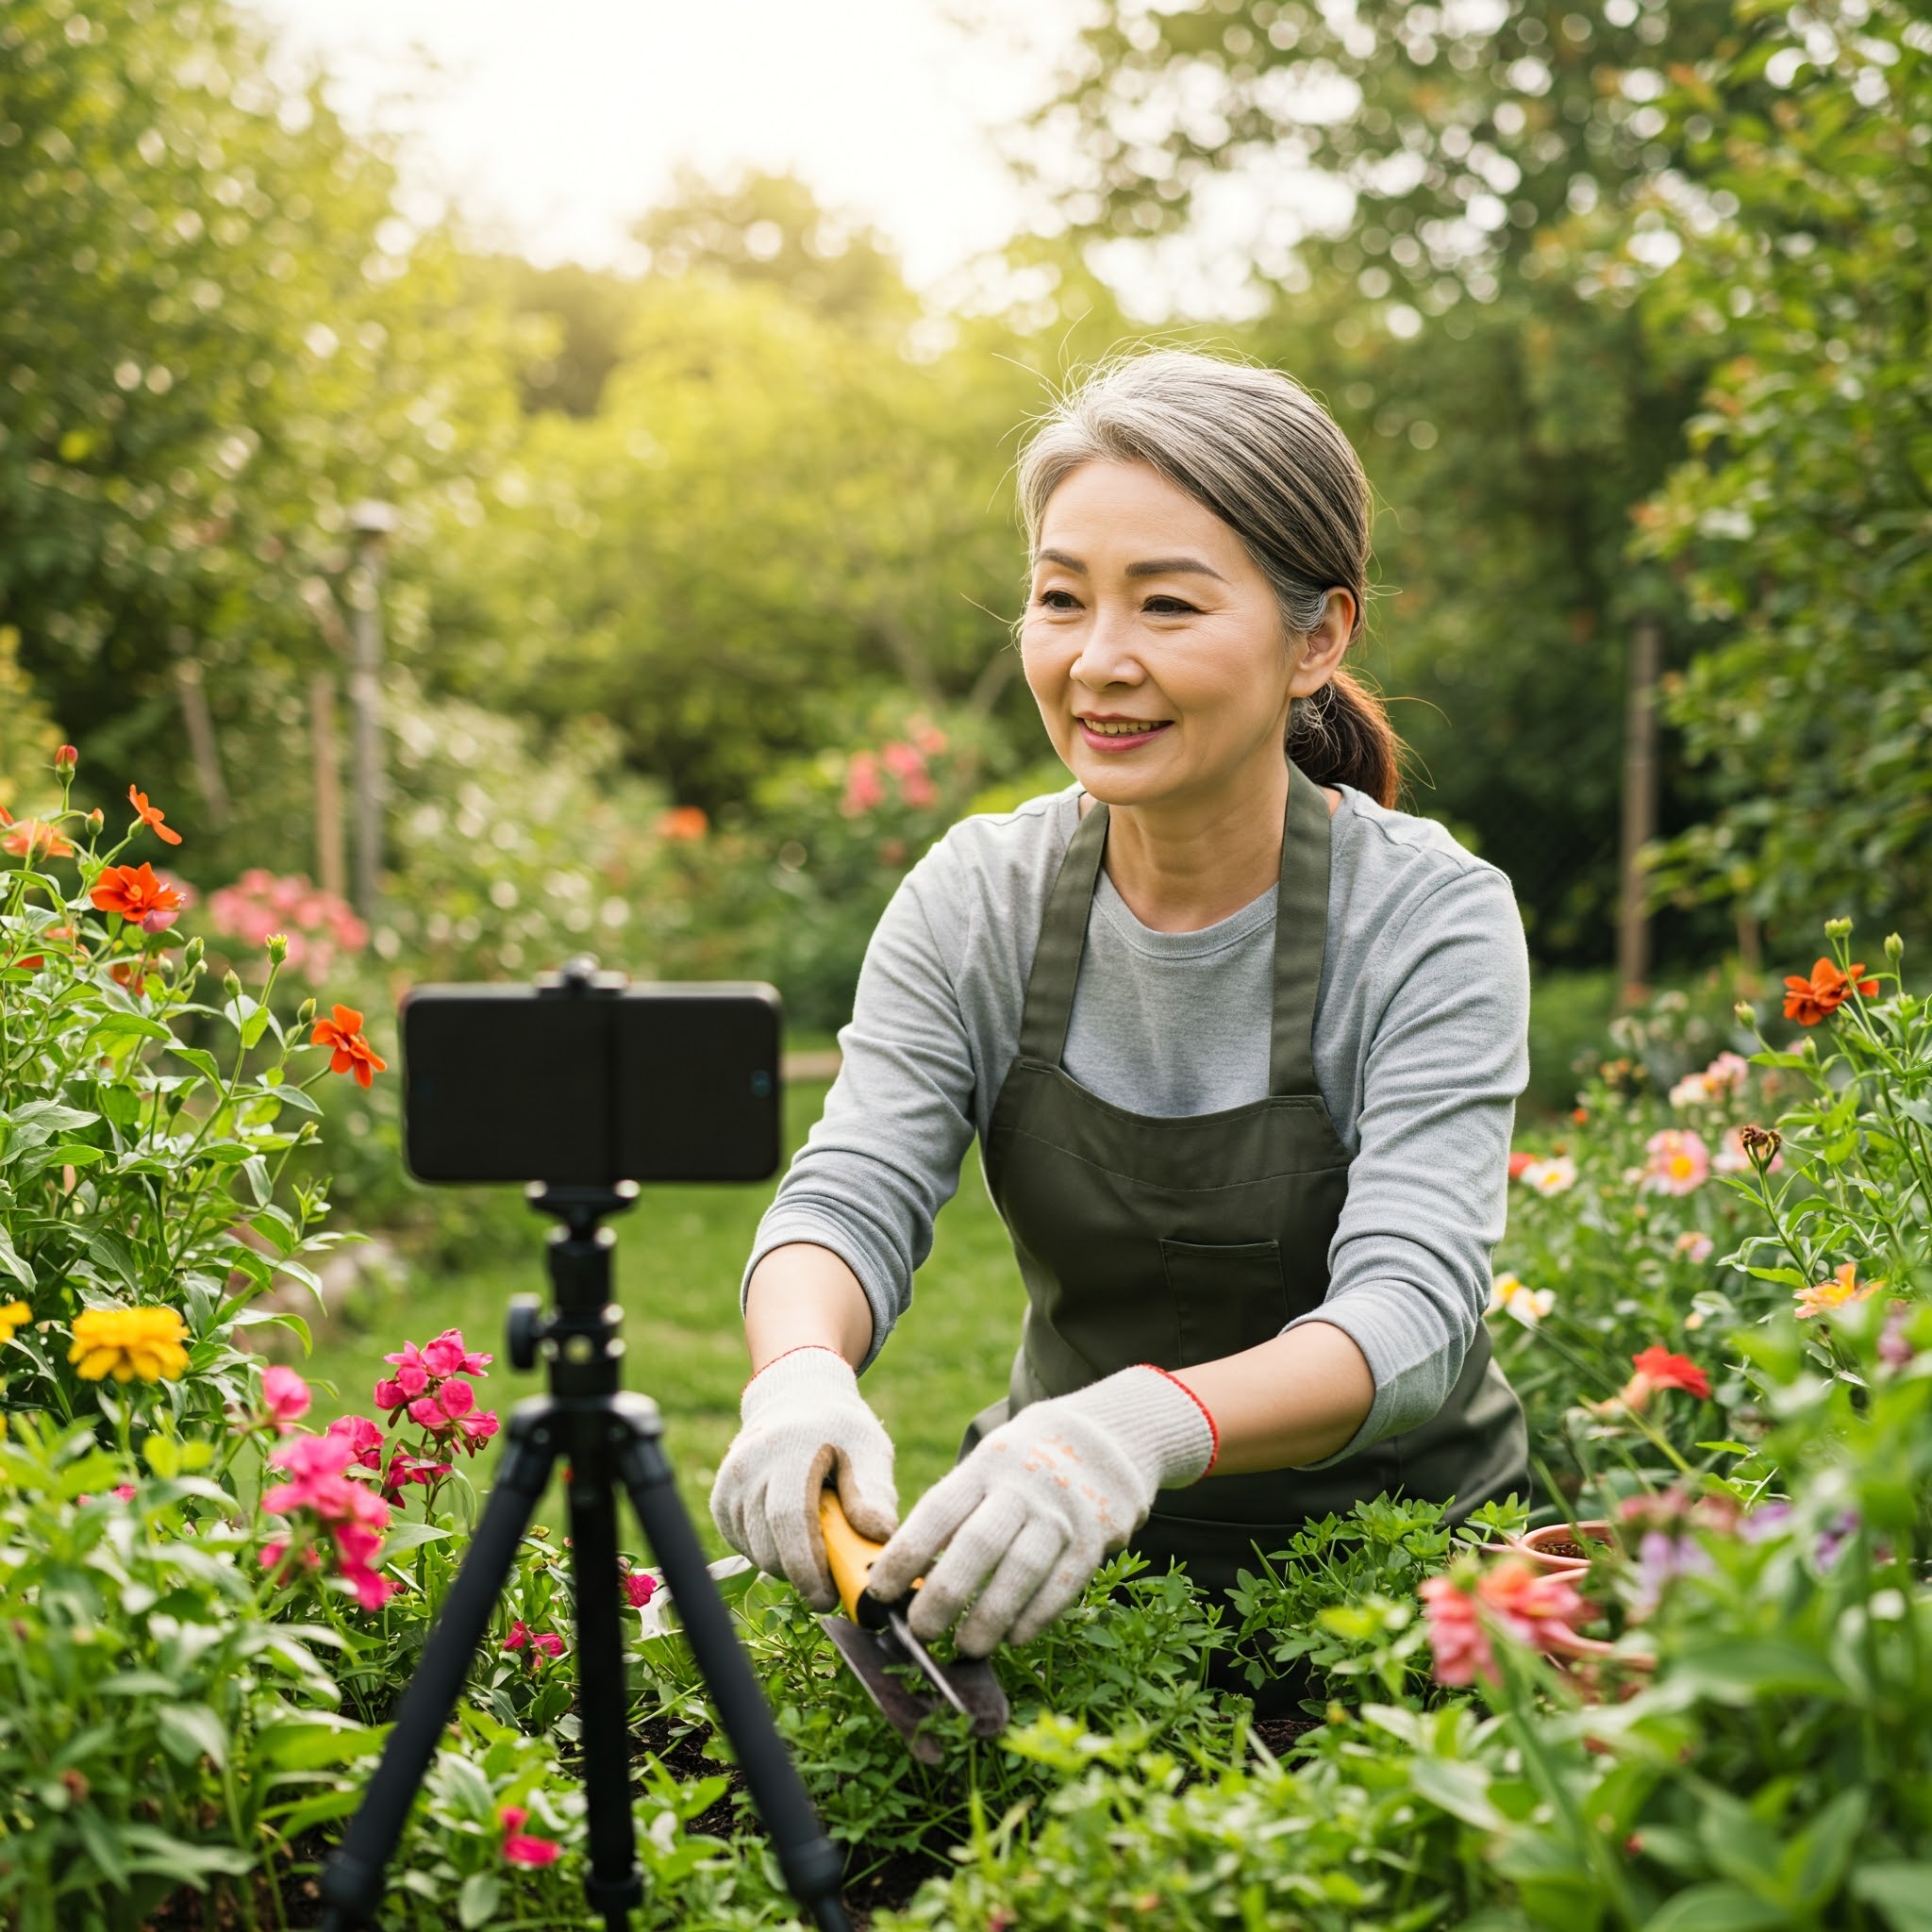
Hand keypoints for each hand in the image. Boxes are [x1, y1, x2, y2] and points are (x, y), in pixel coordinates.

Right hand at [709, 1346, 897, 1610]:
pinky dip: (771, 1552)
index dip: (808, 1566)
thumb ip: (875, 1494)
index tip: (830, 1596)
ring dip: (789, 1563)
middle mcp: (750, 1465)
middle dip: (804, 1574)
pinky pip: (745, 1545)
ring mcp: (730, 1483)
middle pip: (770, 1544)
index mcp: (789, 1448)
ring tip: (819, 1544)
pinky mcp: (721, 1500)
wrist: (796, 1396)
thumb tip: (881, 1538)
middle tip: (834, 1580)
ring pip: (756, 1551)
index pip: (790, 1519)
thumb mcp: (869, 1449)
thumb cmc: (840, 1428)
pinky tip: (793, 1532)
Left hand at [867, 1365, 1214, 1656]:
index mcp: (986, 1465)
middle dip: (944, 1594)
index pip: (939, 1511)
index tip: (878, 1592)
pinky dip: (1036, 1616)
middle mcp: (1023, 1486)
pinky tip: (1013, 1639)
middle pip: (978, 1545)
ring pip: (1021, 1571)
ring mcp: (1062, 1512)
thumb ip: (957, 1509)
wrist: (1108, 1436)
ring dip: (989, 1616)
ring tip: (964, 1648)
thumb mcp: (989, 1464)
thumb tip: (904, 1570)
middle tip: (919, 1631)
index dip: (906, 1553)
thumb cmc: (1026, 1463)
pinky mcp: (1096, 1538)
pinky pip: (1062, 1584)